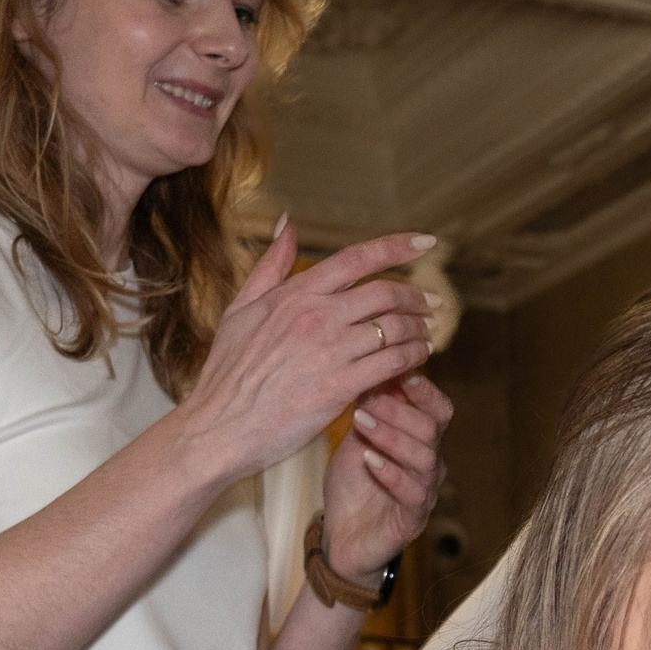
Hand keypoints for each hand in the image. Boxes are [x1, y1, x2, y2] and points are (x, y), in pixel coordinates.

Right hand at [173, 218, 439, 489]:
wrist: (219, 426)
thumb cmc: (227, 371)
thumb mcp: (240, 308)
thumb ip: (270, 265)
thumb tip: (288, 223)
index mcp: (294, 293)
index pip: (356, 258)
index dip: (397, 246)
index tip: (426, 242)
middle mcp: (315, 316)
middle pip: (385, 293)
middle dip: (416, 297)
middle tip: (431, 304)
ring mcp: (329, 351)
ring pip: (394, 329)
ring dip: (419, 330)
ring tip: (426, 334)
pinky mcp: (339, 386)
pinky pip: (392, 364)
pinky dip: (413, 359)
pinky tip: (418, 359)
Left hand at [319, 372, 451, 582]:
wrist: (341, 538)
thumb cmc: (353, 487)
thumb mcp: (357, 440)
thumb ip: (370, 413)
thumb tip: (375, 371)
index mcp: (422, 444)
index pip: (439, 411)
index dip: (425, 391)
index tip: (399, 373)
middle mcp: (431, 466)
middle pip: (432, 429)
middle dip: (398, 409)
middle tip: (366, 399)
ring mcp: (425, 493)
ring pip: (425, 457)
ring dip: (392, 435)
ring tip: (360, 422)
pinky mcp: (413, 520)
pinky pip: (414, 493)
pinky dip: (391, 472)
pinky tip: (369, 459)